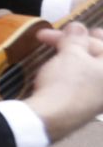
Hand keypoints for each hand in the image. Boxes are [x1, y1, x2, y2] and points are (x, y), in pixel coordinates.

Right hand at [24, 22, 102, 141]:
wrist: (49, 120)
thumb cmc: (66, 83)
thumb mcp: (70, 53)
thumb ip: (76, 37)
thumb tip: (77, 27)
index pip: (102, 44)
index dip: (83, 33)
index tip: (68, 29)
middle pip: (96, 58)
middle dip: (75, 46)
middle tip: (55, 39)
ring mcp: (98, 99)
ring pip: (87, 71)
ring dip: (70, 59)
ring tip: (52, 55)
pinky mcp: (84, 109)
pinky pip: (80, 85)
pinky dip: (69, 75)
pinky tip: (54, 74)